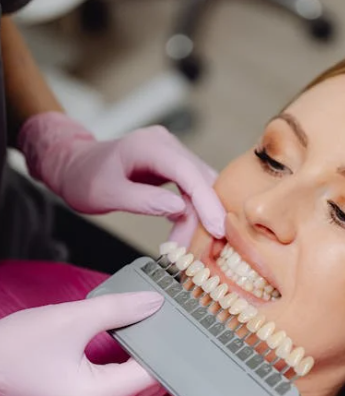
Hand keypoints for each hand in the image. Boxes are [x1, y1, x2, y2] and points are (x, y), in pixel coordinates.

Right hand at [0, 291, 164, 395]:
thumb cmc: (19, 345)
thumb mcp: (73, 318)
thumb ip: (118, 309)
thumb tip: (154, 303)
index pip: (152, 376)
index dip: (171, 352)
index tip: (184, 328)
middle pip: (150, 389)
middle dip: (165, 360)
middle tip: (179, 329)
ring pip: (138, 394)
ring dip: (152, 369)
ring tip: (163, 337)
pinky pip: (122, 393)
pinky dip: (135, 373)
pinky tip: (140, 349)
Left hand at [18, 113, 224, 241]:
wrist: (75, 166)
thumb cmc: (84, 178)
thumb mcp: (106, 193)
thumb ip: (142, 200)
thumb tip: (179, 210)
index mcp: (150, 145)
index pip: (189, 172)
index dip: (206, 202)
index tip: (217, 230)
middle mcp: (167, 145)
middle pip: (200, 180)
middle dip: (203, 216)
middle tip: (194, 250)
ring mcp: (172, 154)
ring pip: (200, 187)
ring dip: (198, 218)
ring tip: (182, 247)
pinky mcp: (173, 167)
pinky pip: (192, 190)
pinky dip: (192, 213)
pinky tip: (183, 233)